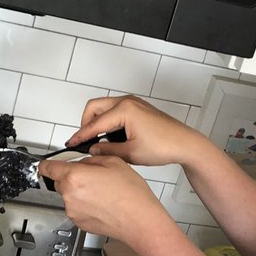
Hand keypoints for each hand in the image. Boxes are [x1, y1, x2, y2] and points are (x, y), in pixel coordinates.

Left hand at [37, 155, 172, 245]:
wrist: (140, 221)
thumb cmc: (131, 194)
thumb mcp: (113, 162)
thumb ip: (92, 159)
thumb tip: (84, 162)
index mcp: (74, 176)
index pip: (47, 168)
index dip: (46, 164)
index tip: (46, 165)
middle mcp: (69, 195)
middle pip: (59, 182)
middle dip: (71, 177)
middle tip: (93, 177)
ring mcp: (73, 211)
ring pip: (69, 196)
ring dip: (79, 193)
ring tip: (103, 193)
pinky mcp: (79, 223)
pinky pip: (77, 209)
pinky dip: (85, 206)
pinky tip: (102, 204)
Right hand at [67, 94, 207, 167]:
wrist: (185, 144)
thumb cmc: (164, 146)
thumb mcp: (131, 154)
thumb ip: (108, 151)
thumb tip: (93, 149)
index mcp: (125, 110)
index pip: (95, 123)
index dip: (81, 135)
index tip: (71, 143)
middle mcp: (128, 101)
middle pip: (94, 107)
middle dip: (86, 123)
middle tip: (83, 140)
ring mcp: (133, 102)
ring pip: (104, 107)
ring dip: (97, 121)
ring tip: (96, 140)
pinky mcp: (138, 107)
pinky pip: (115, 109)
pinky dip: (108, 120)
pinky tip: (110, 136)